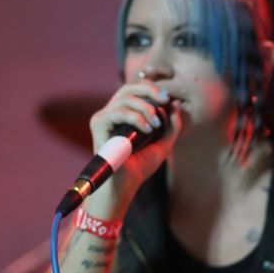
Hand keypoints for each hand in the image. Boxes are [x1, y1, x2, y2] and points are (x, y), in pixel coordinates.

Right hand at [89, 81, 181, 198]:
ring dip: (146, 108)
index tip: (168, 98)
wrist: (125, 185)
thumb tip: (175, 103)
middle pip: (129, 87)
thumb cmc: (140, 167)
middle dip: (149, 89)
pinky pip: (119, 111)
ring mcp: (104, 117)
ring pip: (126, 97)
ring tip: (155, 125)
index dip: (152, 88)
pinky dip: (136, 117)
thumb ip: (171, 125)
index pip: (136, 91)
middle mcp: (112, 113)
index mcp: (125, 115)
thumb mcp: (163, 144)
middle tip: (164, 99)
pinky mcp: (99, 123)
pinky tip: (147, 129)